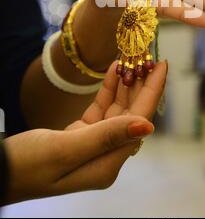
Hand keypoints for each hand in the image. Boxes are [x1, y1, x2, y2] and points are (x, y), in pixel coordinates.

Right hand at [5, 61, 166, 203]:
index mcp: (108, 163)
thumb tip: (148, 126)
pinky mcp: (80, 136)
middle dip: (142, 83)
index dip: (153, 91)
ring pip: (118, 110)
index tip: (162, 64)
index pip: (139, 121)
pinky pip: (101, 110)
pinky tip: (114, 70)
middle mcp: (106, 155)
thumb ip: (107, 136)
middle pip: (133, 113)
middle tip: (148, 53)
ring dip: (126, 83)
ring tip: (133, 56)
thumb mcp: (65, 150)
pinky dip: (108, 89)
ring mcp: (93, 145)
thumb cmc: (27, 165)